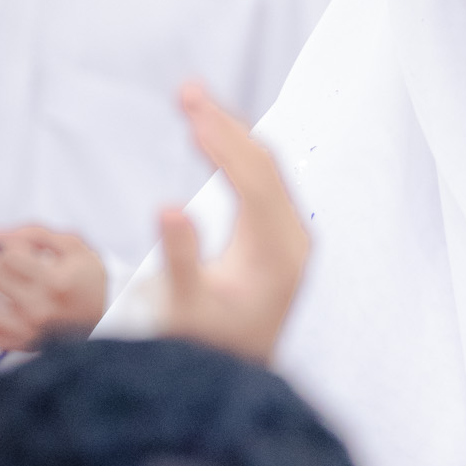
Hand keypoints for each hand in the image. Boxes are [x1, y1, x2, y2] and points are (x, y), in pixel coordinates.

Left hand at [0, 227, 105, 349]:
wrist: (110, 316)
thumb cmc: (90, 277)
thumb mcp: (73, 246)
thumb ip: (34, 233)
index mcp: (55, 282)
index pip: (10, 255)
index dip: (8, 244)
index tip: (16, 246)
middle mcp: (41, 310)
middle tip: (4, 261)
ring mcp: (30, 331)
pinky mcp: (24, 346)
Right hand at [158, 83, 309, 361]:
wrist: (240, 375)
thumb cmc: (209, 346)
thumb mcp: (186, 310)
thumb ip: (181, 260)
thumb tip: (170, 207)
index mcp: (277, 253)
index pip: (253, 181)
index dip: (222, 142)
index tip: (190, 109)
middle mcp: (295, 240)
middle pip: (265, 166)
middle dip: (225, 125)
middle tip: (186, 89)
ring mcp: (294, 239)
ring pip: (268, 171)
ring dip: (232, 133)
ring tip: (192, 101)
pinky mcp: (285, 240)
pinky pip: (266, 184)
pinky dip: (238, 155)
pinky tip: (212, 137)